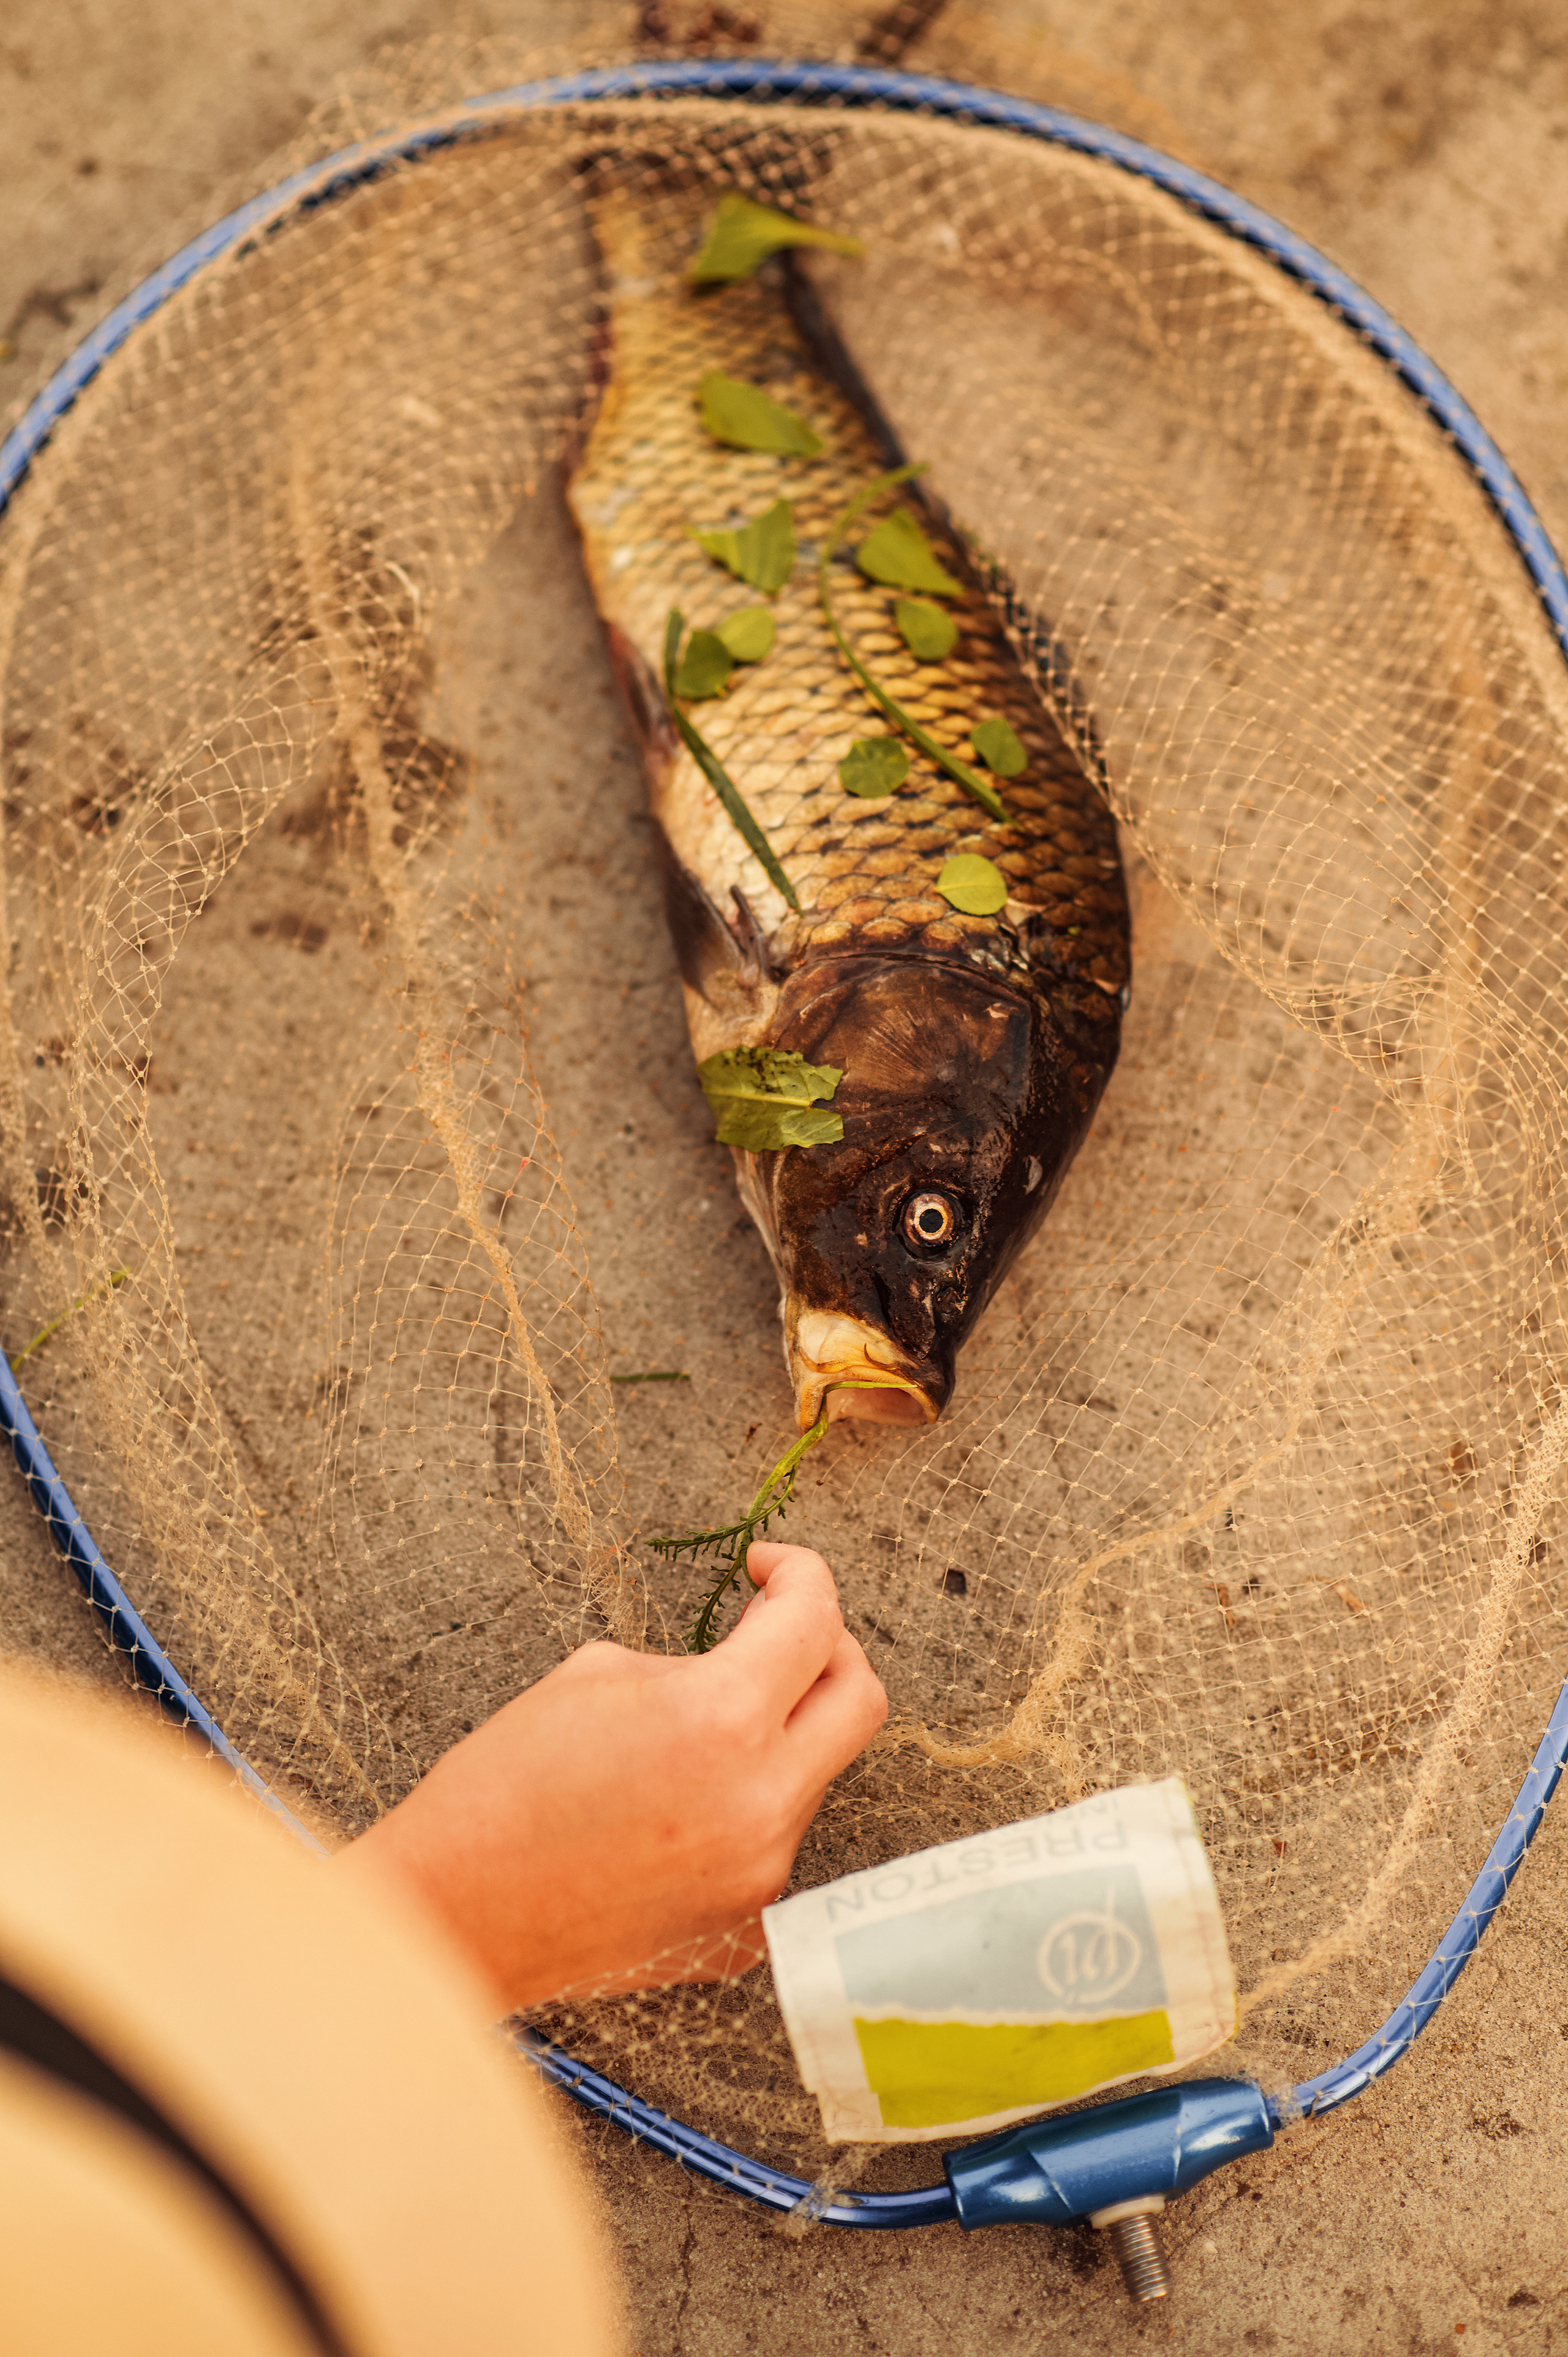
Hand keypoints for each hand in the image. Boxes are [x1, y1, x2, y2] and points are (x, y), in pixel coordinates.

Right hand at [336, 1543, 886, 2012]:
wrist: (454, 1912)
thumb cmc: (503, 1785)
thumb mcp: (596, 1677)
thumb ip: (691, 1664)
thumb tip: (744, 1665)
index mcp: (721, 1719)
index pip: (814, 1620)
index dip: (798, 1573)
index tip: (766, 1569)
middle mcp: (761, 1801)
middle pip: (861, 1698)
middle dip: (827, 1646)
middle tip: (772, 1632)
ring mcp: (760, 1872)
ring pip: (814, 1774)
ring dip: (775, 1736)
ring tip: (686, 1739)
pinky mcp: (745, 1927)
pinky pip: (775, 1842)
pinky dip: (744, 1808)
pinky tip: (676, 1810)